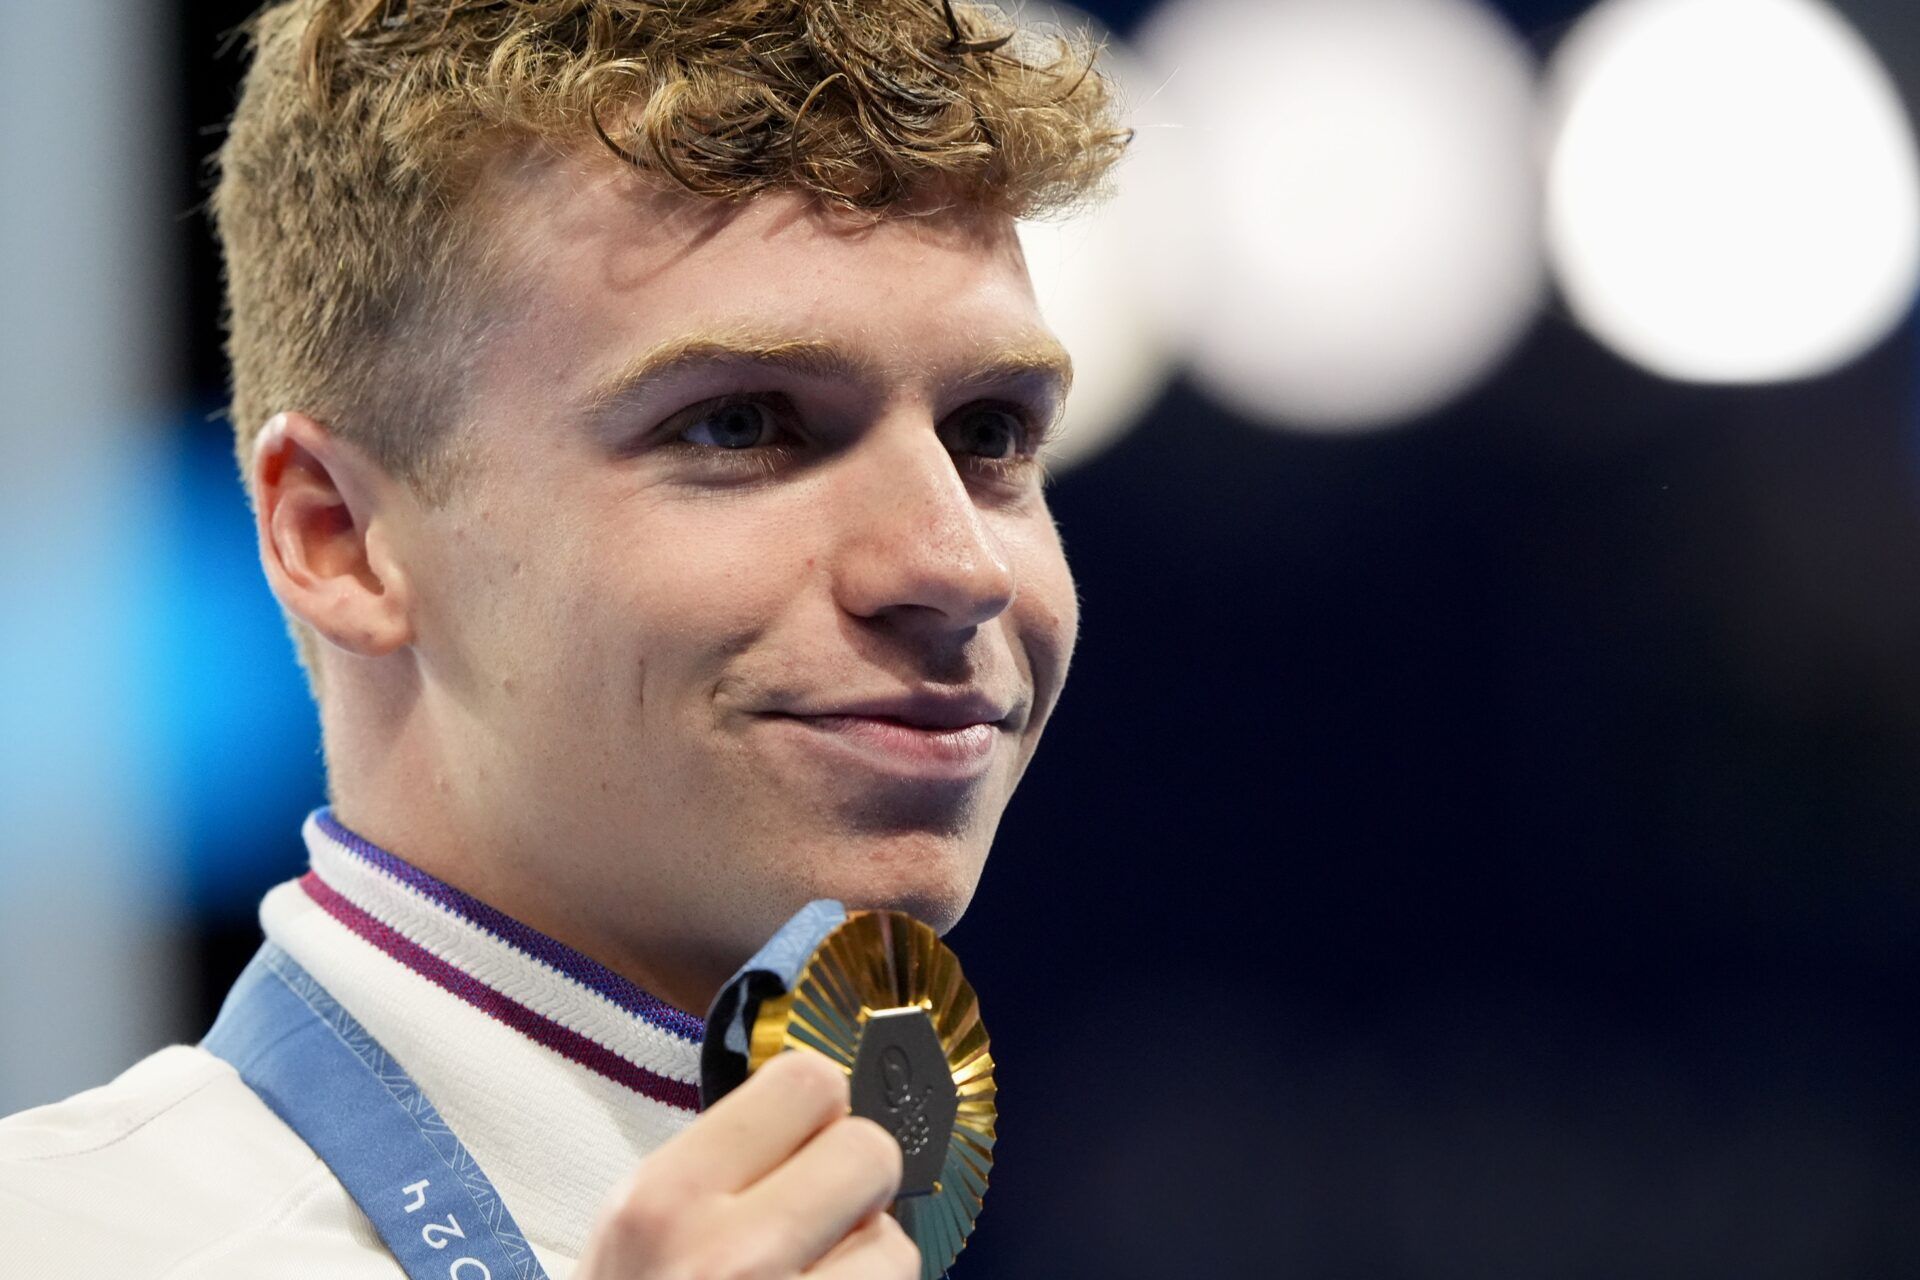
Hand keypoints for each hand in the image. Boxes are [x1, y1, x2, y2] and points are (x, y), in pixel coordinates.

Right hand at [575, 1050, 919, 1277]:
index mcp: (663, 1201)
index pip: (807, 1082)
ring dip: (866, 1264)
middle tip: (820, 1219)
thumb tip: (809, 1112)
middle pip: (870, 1151)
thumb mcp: (623, 1242)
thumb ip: (707, 1171)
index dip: (817, 1110)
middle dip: (854, 1184)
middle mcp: (733, 1256)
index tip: (805, 1139)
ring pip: (898, 1245)